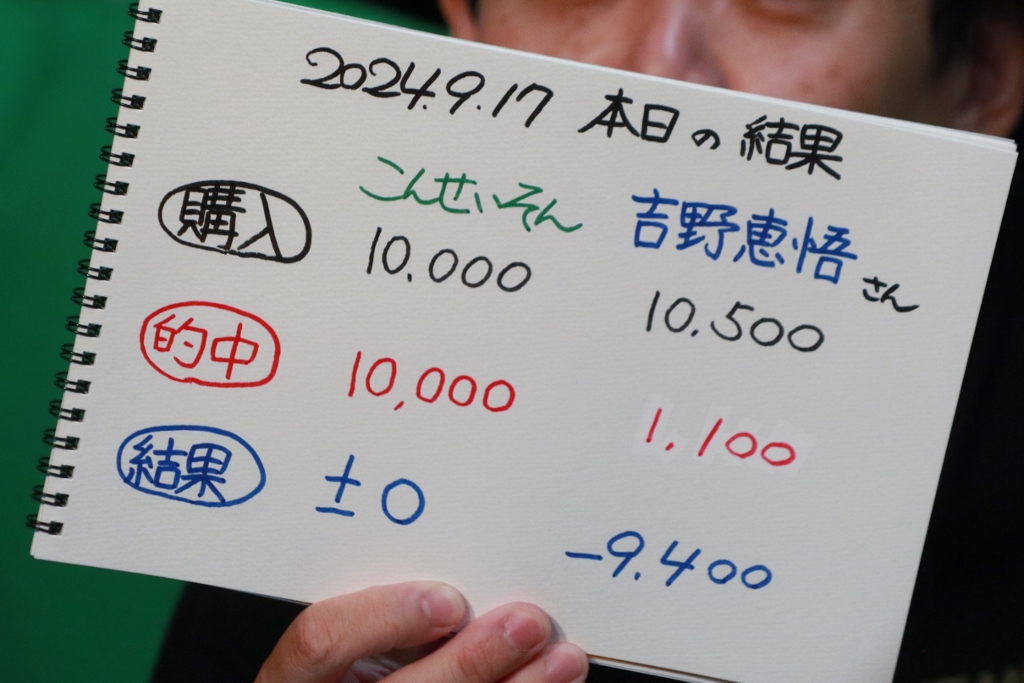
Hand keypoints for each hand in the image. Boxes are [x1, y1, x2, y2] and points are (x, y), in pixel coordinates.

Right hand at [255, 581, 588, 682]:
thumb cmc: (347, 676)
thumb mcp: (342, 651)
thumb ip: (379, 623)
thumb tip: (462, 587)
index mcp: (296, 679)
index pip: (320, 641)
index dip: (383, 616)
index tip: (446, 600)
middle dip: (472, 660)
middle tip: (526, 623)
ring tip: (561, 659)